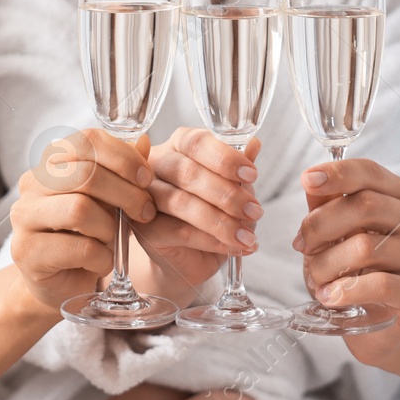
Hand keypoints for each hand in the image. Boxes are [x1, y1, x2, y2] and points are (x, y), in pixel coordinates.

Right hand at [9, 128, 156, 310]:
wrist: (61, 282)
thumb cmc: (87, 234)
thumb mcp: (110, 198)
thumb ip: (123, 170)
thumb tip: (143, 141)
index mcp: (52, 161)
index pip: (87, 141)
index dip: (124, 157)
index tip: (146, 178)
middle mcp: (32, 183)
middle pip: (85, 175)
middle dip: (126, 193)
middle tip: (145, 212)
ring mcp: (25, 217)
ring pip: (79, 210)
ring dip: (110, 228)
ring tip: (114, 240)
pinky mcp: (26, 251)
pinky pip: (79, 248)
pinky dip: (102, 257)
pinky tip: (103, 261)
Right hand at [131, 127, 262, 303]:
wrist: (190, 257)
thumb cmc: (212, 214)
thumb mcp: (233, 189)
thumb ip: (239, 168)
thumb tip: (254, 144)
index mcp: (178, 146)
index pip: (196, 142)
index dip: (225, 157)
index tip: (251, 174)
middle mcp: (155, 166)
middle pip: (187, 172)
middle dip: (227, 194)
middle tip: (255, 211)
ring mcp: (145, 198)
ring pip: (183, 203)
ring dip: (222, 222)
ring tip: (247, 236)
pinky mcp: (145, 230)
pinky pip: (181, 232)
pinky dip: (213, 241)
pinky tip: (235, 247)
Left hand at [294, 157, 399, 367]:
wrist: (383, 324)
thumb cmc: (356, 270)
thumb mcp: (336, 232)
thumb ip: (326, 204)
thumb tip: (311, 180)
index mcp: (399, 196)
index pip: (370, 172)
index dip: (337, 173)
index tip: (306, 179)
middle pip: (365, 205)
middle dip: (321, 225)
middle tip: (302, 245)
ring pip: (365, 247)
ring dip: (326, 263)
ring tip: (316, 277)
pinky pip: (378, 284)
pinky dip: (345, 290)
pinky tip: (328, 296)